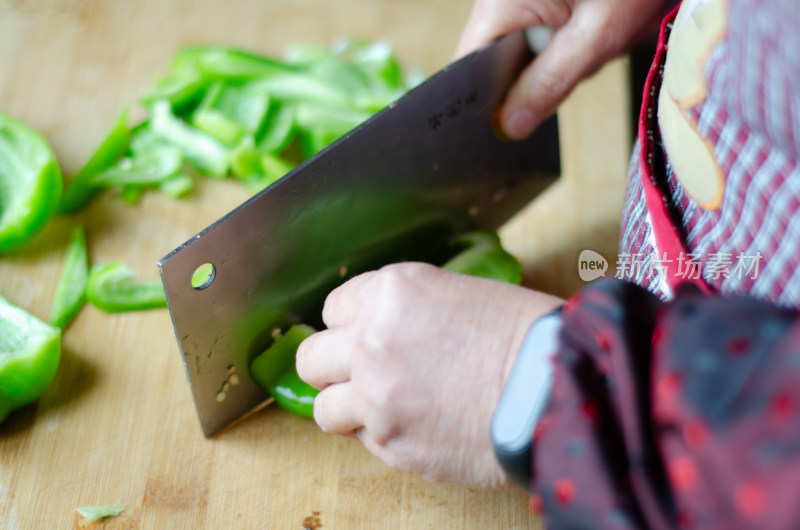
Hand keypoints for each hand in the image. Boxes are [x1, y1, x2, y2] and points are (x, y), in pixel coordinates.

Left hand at [296, 262, 562, 487]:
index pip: (332, 309)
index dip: (352, 325)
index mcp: (389, 294)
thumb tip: (377, 330)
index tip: (366, 336)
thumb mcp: (455, 293)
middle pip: (312, 359)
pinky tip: (422, 425)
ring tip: (389, 407)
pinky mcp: (392, 444)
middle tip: (362, 374)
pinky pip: (366, 441)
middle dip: (333, 367)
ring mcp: (375, 398)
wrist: (555, 386)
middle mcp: (370, 342)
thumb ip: (402, 310)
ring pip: (325, 409)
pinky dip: (387, 436)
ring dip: (351, 407)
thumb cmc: (521, 334)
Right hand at [456, 0, 663, 138]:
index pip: (469, 67)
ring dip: (560, 61)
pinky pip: (544, 39)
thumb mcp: (597, 35)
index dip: (484, 103)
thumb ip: (549, 83)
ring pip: (524, 54)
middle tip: (582, 63)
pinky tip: (600, 27)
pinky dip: (571, 46)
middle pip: (496, 63)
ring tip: (602, 32)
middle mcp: (502, 0)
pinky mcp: (545, 2)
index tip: (506, 129)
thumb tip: (511, 126)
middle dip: (537, 78)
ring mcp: (523, 1)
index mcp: (501, 2)